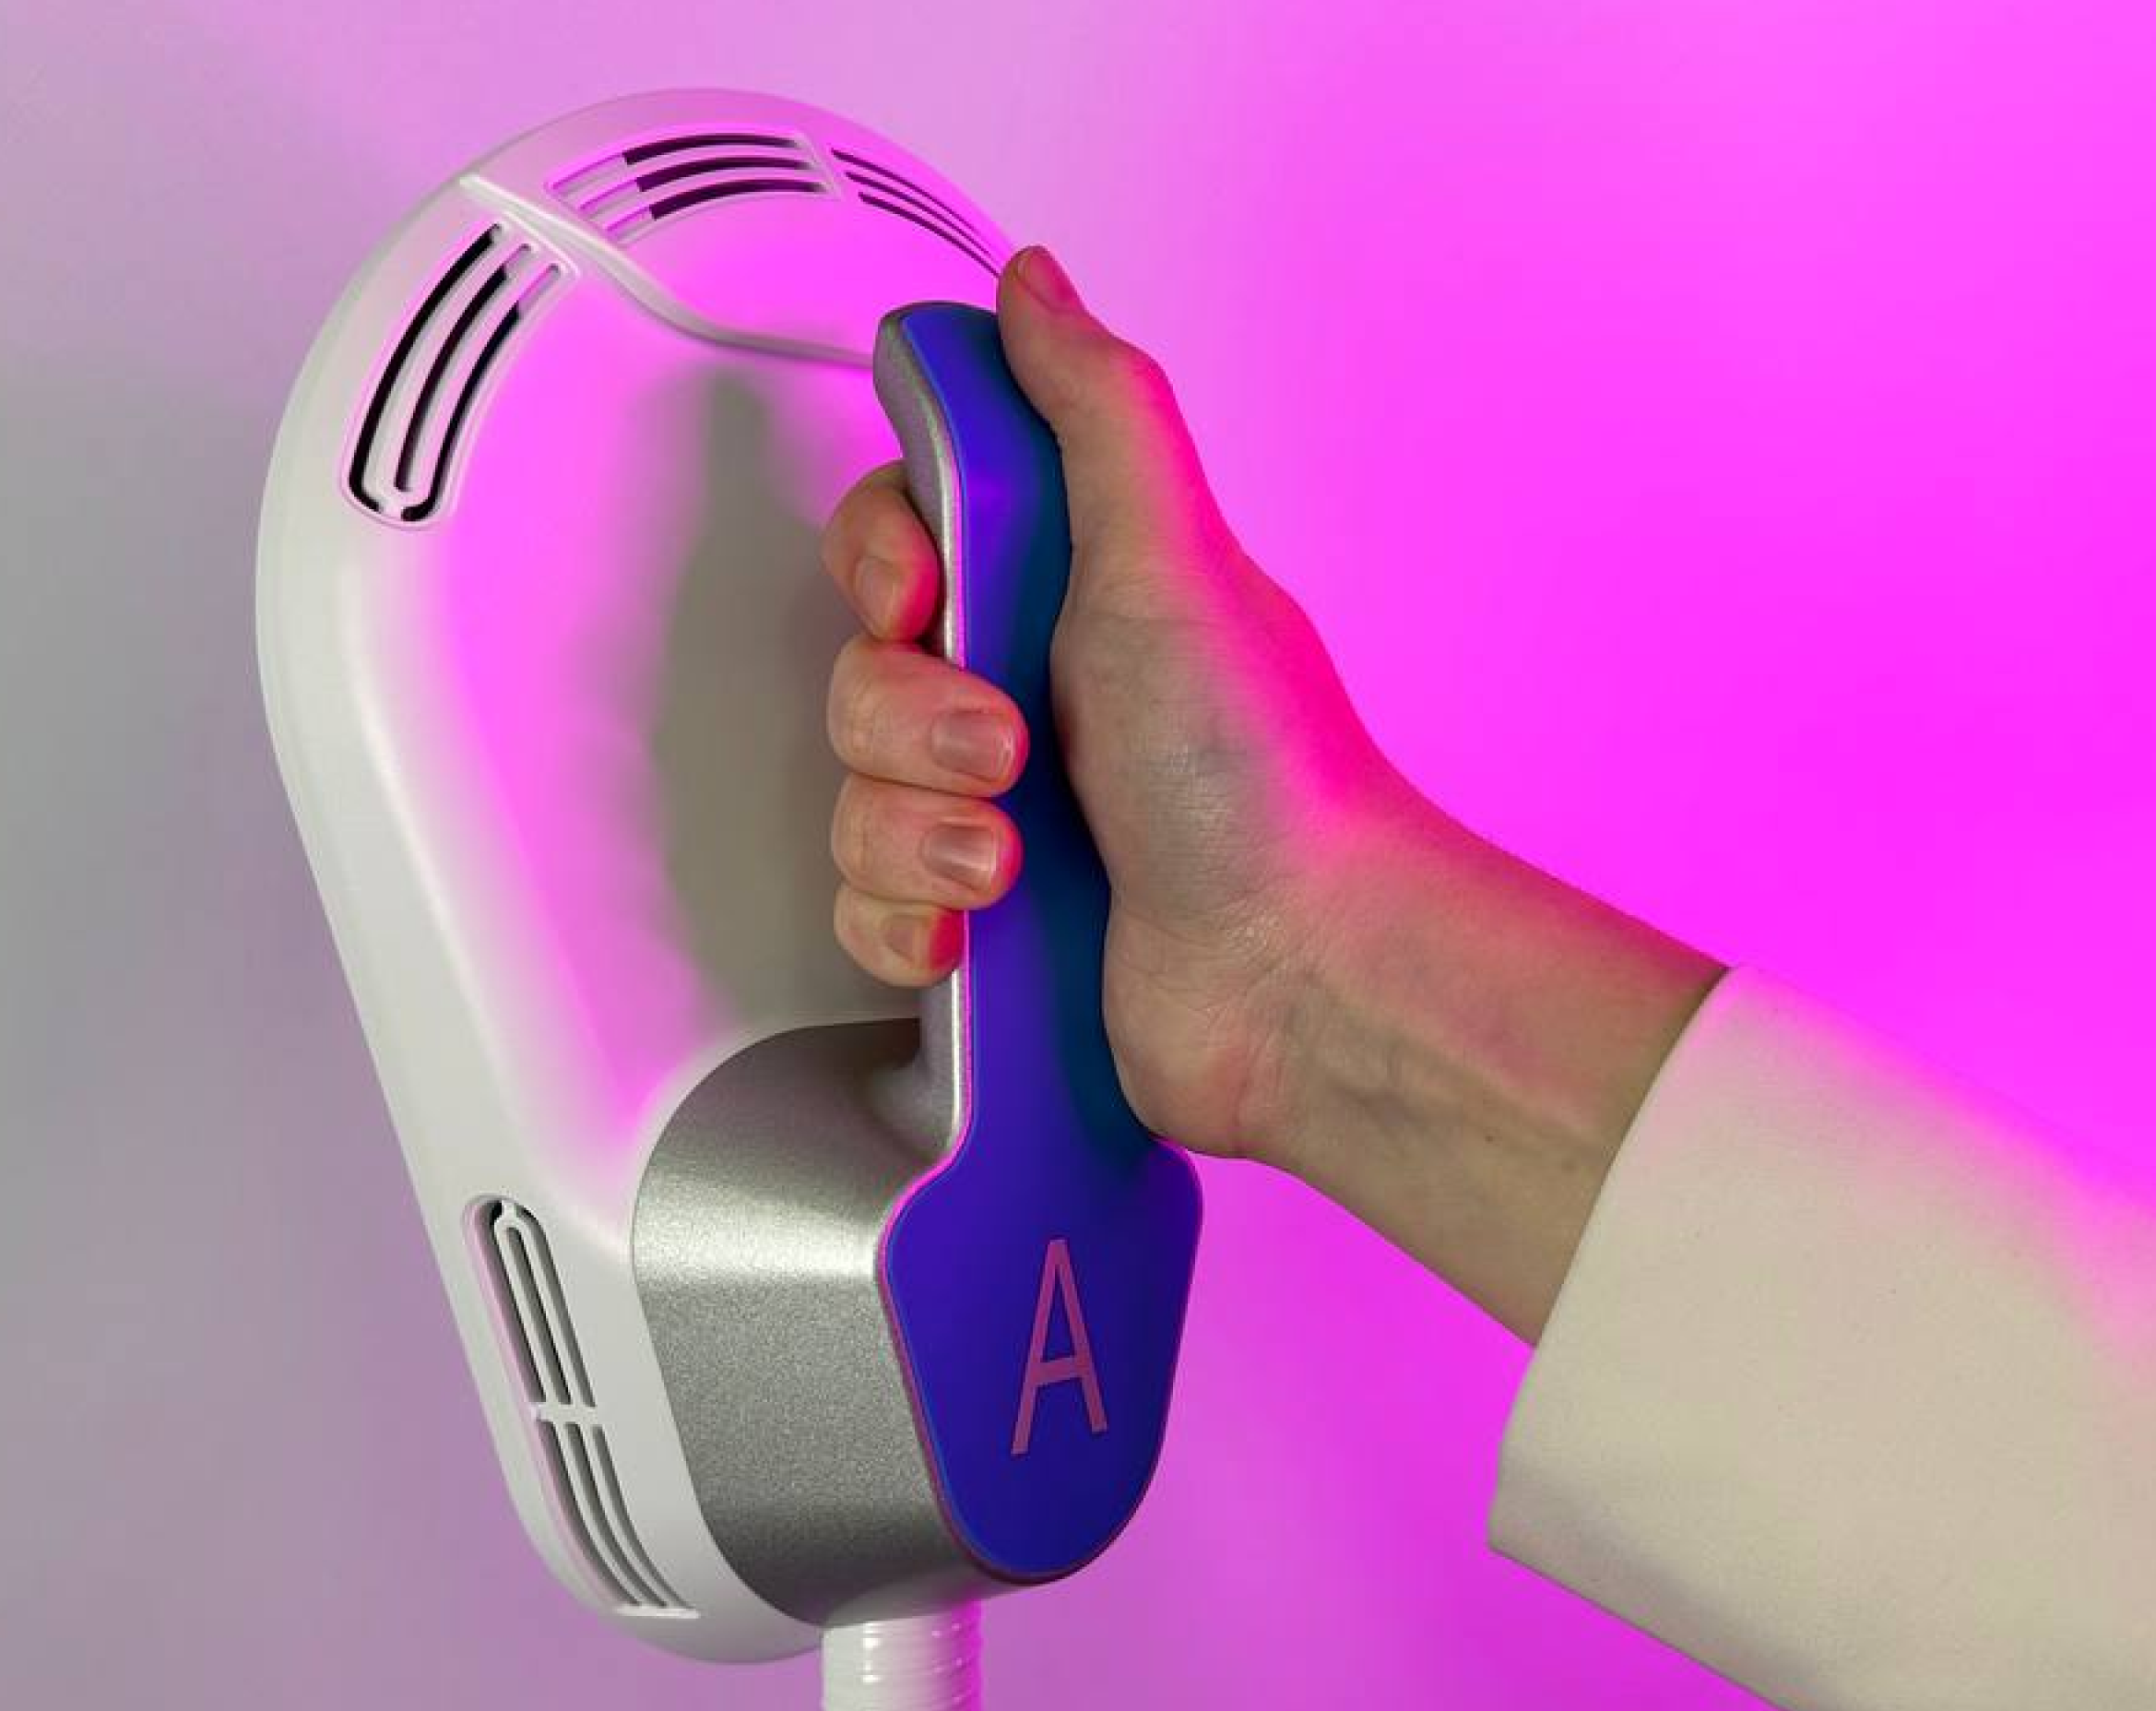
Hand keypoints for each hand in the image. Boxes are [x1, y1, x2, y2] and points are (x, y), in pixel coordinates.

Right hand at [822, 246, 1390, 1159]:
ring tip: (1009, 855)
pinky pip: (867, 904)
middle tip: (1003, 744)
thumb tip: (1038, 286)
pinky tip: (976, 928)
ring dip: (911, 829)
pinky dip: (908, 921)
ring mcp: (1004, 812)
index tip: (924, 593)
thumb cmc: (1262, 784)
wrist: (1302, 980)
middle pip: (861, 666)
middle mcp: (1035, 694)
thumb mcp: (1175, 559)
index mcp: (1076, 591)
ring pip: (853, 794)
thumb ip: (1097, 409)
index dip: (883, 559)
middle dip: (908, 716)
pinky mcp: (983, 921)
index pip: (908, 528)